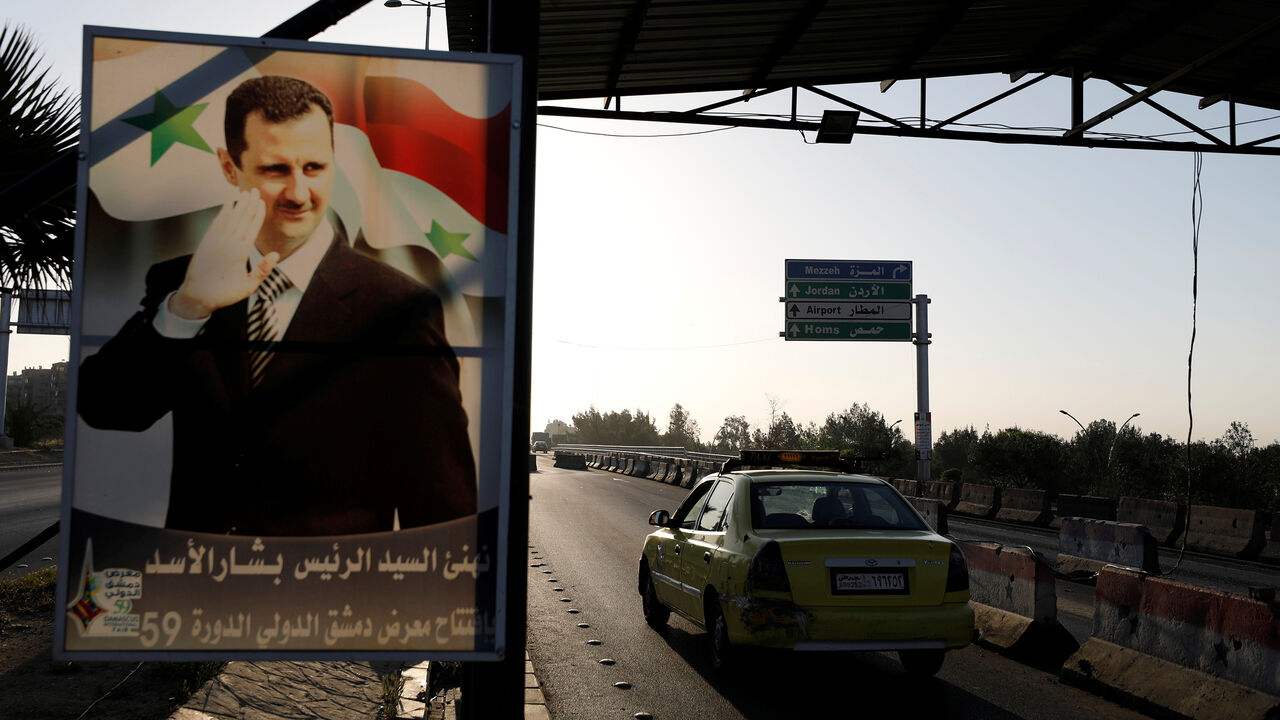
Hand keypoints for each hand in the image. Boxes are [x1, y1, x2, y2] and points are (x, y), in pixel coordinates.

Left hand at [169, 189, 275, 319]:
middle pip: (241, 218)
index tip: (261, 202)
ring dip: (237, 205)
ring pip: (229, 218)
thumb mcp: (248, 287)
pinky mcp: (206, 241)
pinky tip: (226, 206)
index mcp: (239, 251)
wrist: (196, 295)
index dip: (257, 213)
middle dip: (249, 204)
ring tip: (243, 194)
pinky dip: (222, 213)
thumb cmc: (224, 293)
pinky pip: (216, 223)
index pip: (251, 227)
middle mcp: (227, 242)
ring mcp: (215, 240)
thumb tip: (274, 255)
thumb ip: (263, 270)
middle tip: (254, 190)